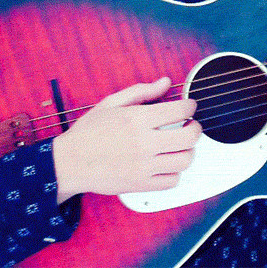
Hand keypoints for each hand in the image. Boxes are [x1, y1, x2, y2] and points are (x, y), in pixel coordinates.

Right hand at [52, 77, 200, 202]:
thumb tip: (164, 83)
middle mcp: (143, 143)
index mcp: (137, 119)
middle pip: (189, 137)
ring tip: (179, 145)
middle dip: (196, 128)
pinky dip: (175, 172)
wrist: (70, 162)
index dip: (190, 106)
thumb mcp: (111, 103)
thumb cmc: (88, 133)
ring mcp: (144, 166)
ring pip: (185, 160)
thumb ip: (141, 92)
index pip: (180, 111)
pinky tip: (167, 163)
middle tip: (191, 125)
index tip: (189, 106)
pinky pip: (172, 181)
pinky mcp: (141, 184)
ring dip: (188, 150)